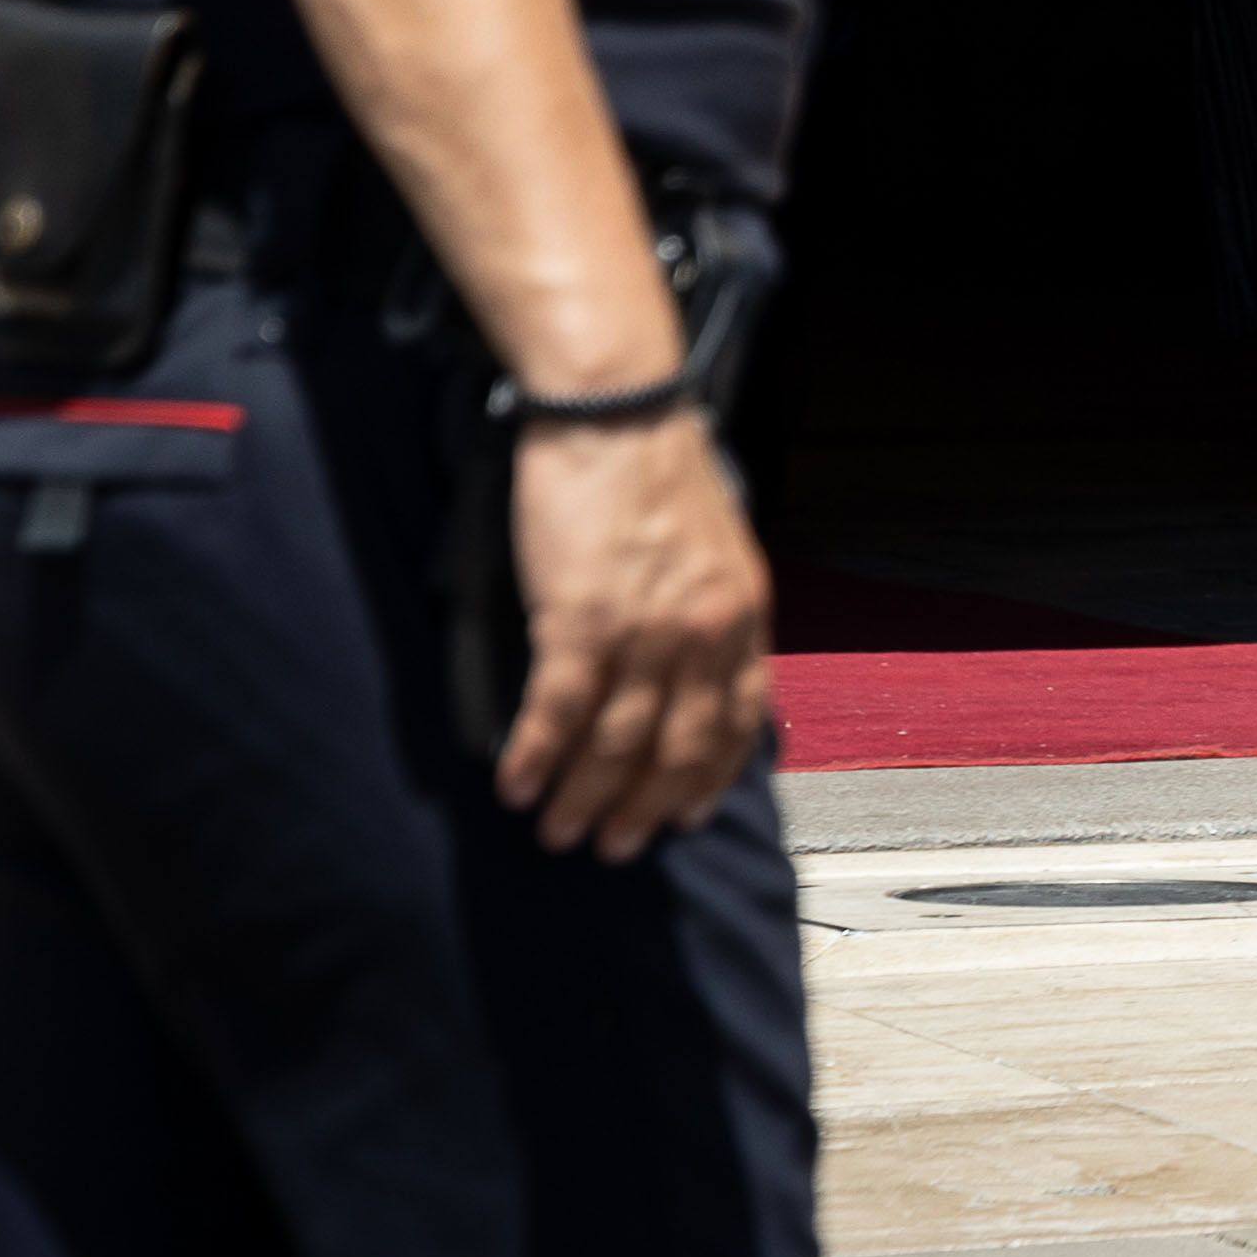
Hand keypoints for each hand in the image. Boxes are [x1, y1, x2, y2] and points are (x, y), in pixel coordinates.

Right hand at [495, 407, 772, 858]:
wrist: (615, 411)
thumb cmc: (653, 468)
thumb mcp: (715, 546)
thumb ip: (711, 609)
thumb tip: (695, 666)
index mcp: (741, 614)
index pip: (739, 721)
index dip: (708, 777)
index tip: (684, 815)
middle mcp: (702, 633)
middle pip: (678, 748)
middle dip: (643, 808)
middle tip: (612, 846)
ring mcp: (644, 630)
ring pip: (617, 744)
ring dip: (583, 797)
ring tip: (558, 830)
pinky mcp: (580, 620)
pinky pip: (558, 713)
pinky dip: (535, 757)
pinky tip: (516, 784)